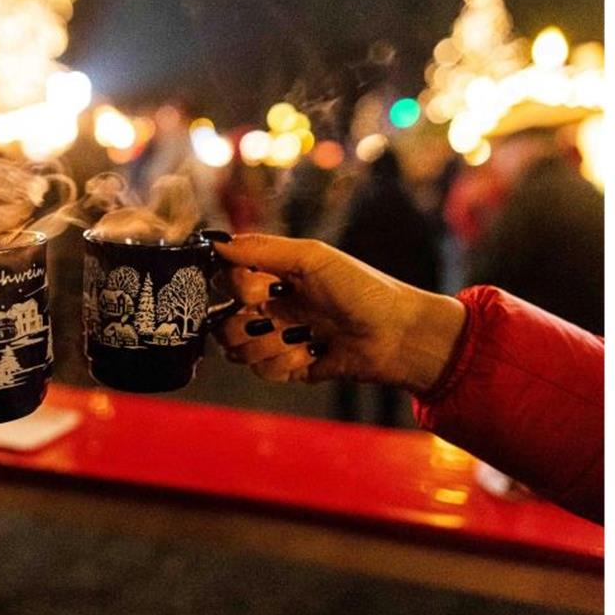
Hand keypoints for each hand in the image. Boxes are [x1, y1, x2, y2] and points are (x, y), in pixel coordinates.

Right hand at [211, 234, 464, 393]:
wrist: (398, 336)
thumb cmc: (363, 289)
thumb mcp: (312, 258)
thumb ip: (261, 249)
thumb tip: (216, 242)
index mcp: (272, 276)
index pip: (225, 281)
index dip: (236, 288)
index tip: (264, 289)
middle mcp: (270, 307)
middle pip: (223, 322)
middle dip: (246, 324)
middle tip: (277, 318)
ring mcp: (278, 339)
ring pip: (239, 351)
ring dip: (269, 345)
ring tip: (301, 337)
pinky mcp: (289, 367)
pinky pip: (263, 372)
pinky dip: (285, 364)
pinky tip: (310, 354)